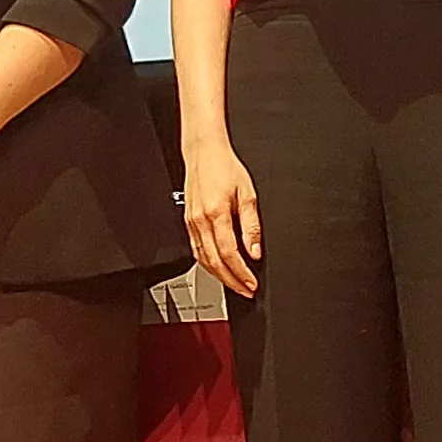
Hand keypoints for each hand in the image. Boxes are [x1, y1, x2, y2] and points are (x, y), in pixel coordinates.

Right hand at [183, 140, 262, 300]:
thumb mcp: (248, 193)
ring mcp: (191, 222)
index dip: (241, 273)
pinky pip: (195, 249)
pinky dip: (206, 263)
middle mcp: (200, 221)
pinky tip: (216, 267)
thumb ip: (251, 225)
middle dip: (231, 281)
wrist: (204, 151)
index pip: (230, 254)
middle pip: (215, 262)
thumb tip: (254, 250)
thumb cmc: (225, 167)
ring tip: (233, 284)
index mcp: (216, 214)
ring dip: (219, 276)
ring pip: (203, 259)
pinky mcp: (188, 221)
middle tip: (245, 291)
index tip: (251, 284)